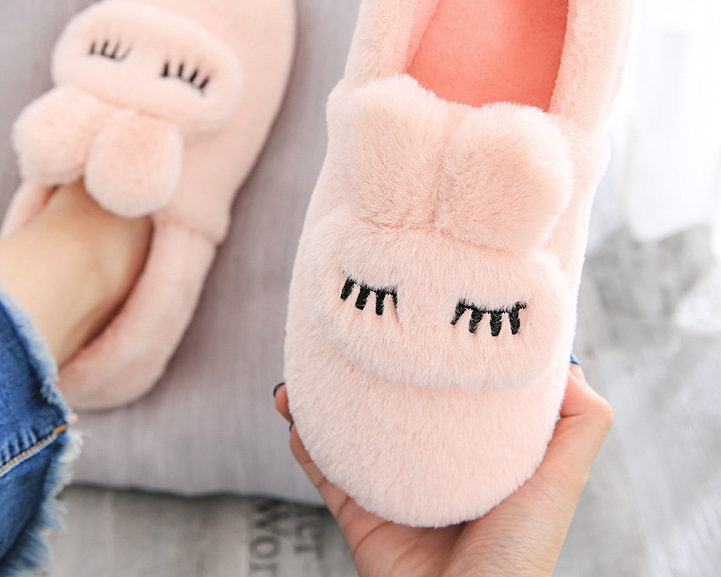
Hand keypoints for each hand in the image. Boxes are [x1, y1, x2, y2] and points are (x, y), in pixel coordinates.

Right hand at [274, 365, 611, 576]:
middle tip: (351, 335)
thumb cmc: (522, 550)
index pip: (451, 395)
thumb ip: (580, 422)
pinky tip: (291, 409)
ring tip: (305, 371)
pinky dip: (305, 440)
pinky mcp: (360, 513)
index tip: (418, 320)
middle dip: (370, 374)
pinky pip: (324, 469)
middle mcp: (431, 465)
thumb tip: (568, 359)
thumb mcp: (563, 476)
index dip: (434, 361)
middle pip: (393, 408)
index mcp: (474, 453)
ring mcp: (392, 488)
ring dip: (324, 402)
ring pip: (350, 432)